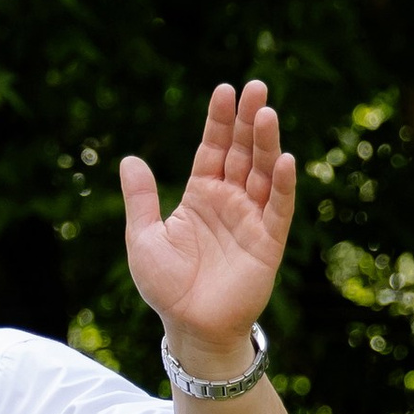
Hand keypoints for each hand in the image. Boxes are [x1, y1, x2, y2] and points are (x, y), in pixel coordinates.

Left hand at [121, 78, 296, 369]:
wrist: (189, 327)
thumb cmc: (166, 286)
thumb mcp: (144, 238)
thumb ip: (141, 199)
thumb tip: (129, 158)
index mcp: (200, 195)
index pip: (213, 149)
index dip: (219, 121)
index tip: (224, 90)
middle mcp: (230, 200)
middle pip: (243, 152)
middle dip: (248, 120)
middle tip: (256, 86)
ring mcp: (251, 218)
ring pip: (263, 173)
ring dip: (267, 144)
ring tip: (267, 113)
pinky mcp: (268, 242)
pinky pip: (279, 208)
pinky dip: (283, 184)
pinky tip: (284, 159)